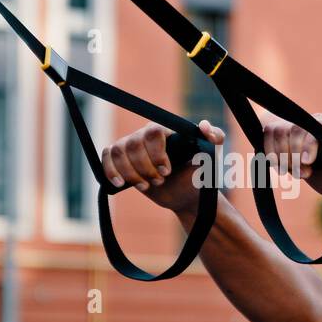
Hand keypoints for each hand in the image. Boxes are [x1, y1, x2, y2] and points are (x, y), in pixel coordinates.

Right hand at [101, 120, 224, 213]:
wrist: (185, 195)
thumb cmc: (198, 174)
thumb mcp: (210, 158)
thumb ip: (215, 137)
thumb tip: (203, 127)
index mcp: (166, 131)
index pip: (153, 132)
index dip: (156, 154)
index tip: (167, 171)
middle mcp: (145, 135)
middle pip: (133, 144)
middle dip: (145, 168)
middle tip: (159, 181)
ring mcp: (131, 146)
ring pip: (118, 152)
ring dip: (131, 174)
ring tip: (146, 186)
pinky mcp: (121, 160)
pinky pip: (106, 156)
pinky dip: (110, 170)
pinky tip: (120, 184)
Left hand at [261, 113, 321, 202]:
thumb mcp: (302, 170)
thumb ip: (286, 160)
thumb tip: (264, 155)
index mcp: (300, 132)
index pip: (271, 130)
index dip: (269, 150)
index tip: (281, 170)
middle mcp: (309, 123)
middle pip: (277, 128)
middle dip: (280, 155)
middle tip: (293, 173)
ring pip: (291, 130)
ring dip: (292, 156)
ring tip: (306, 172)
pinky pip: (310, 132)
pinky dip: (305, 149)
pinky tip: (310, 163)